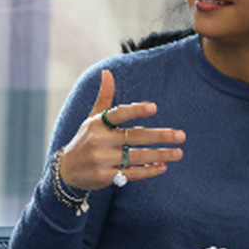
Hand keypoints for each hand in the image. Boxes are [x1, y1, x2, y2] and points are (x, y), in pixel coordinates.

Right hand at [57, 70, 184, 190]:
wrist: (67, 170)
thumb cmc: (85, 140)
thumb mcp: (92, 118)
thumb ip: (104, 97)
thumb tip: (107, 72)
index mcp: (97, 124)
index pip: (118, 114)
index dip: (136, 110)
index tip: (154, 108)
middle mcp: (99, 140)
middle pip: (134, 137)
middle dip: (160, 136)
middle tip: (181, 136)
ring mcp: (102, 160)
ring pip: (137, 157)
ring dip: (160, 155)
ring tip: (178, 153)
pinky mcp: (106, 177)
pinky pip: (131, 174)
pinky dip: (148, 171)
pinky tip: (162, 167)